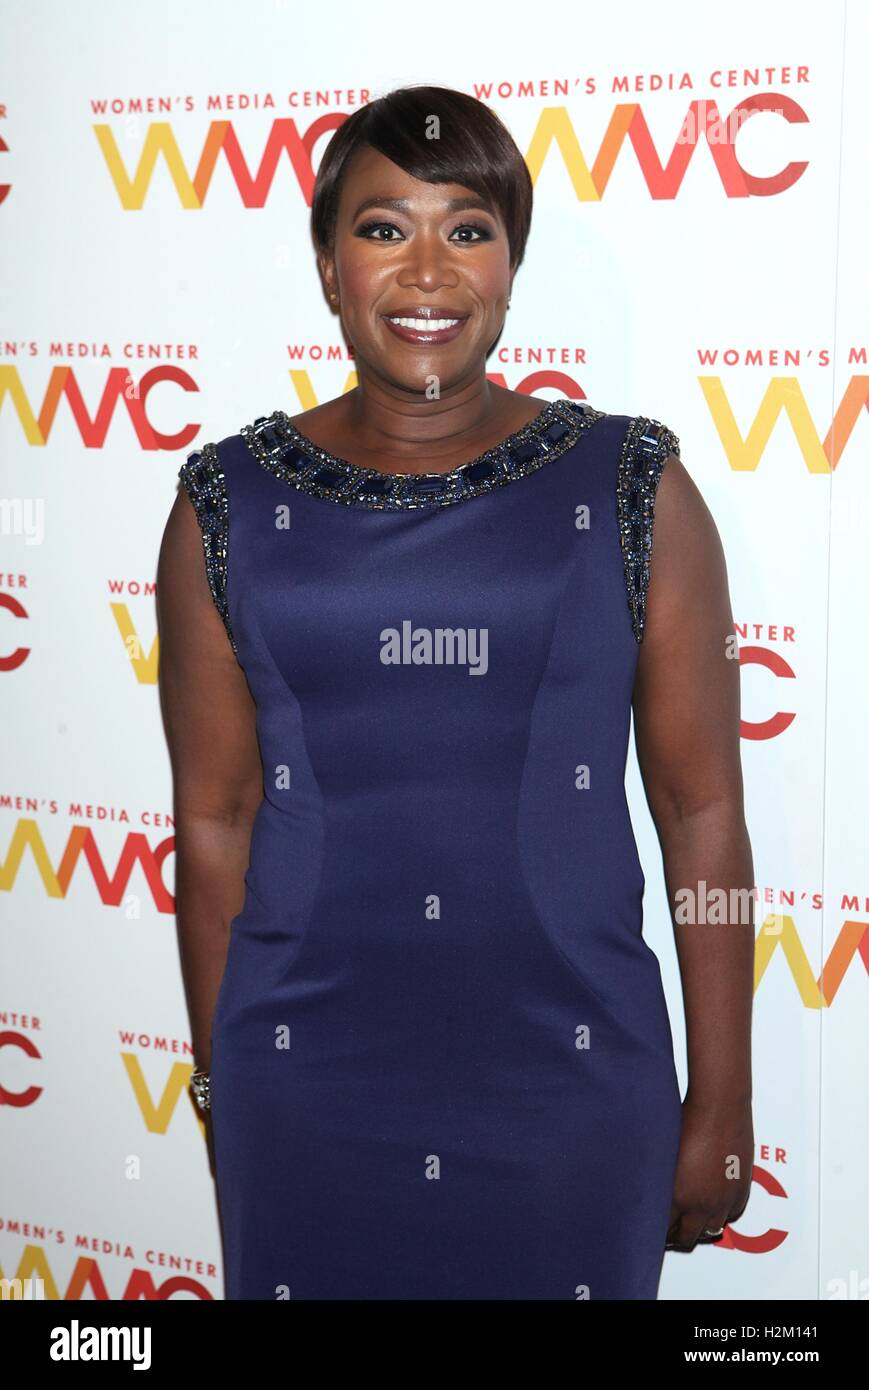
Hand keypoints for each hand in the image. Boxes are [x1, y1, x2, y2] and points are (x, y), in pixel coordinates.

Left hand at [666, 1094, 752, 1251]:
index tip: (652, 1228)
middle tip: (669, 1233)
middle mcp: (702, 1204)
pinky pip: (732, 1215)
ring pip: (712, 1231)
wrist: (719, 1108)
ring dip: (701, 1229)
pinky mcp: (741, 1190)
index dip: (656, 1231)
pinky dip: (722, 1215)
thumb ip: (660, 1178)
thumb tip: (651, 1188)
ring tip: (691, 1222)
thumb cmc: (687, 1121)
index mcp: (678, 1196)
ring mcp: (723, 1199)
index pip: (663, 1229)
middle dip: (676, 1237)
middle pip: (687, 1237)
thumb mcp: (664, 1153)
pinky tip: (713, 1208)